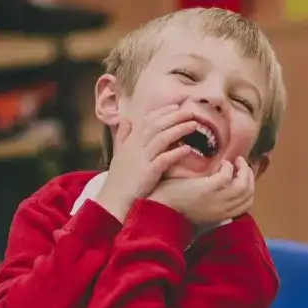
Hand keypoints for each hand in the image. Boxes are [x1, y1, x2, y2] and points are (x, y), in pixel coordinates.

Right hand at [94, 104, 198, 219]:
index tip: (177, 107)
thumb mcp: (119, 154)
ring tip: (194, 125)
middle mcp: (135, 147)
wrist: (112, 201)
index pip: (147, 120)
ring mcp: (141, 159)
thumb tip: (126, 120)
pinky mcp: (147, 173)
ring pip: (161, 138)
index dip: (163, 112)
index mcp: (130, 141)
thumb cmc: (119, 179)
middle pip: (156, 125)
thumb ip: (123, 136)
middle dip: (175, 116)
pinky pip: (163, 160)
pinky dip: (176, 153)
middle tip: (191, 112)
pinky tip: (188, 149)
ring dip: (179, 129)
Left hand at [149, 157, 254, 225]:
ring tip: (237, 161)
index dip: (250, 188)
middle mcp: (223, 209)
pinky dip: (228, 167)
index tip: (245, 176)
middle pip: (249, 193)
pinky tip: (222, 163)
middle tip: (243, 165)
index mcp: (221, 215)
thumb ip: (214, 199)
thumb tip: (225, 185)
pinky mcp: (209, 189)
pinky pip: (228, 175)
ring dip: (243, 170)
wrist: (160, 206)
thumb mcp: (201, 206)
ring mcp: (217, 200)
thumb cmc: (176, 204)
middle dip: (249, 177)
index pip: (247, 203)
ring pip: (244, 185)